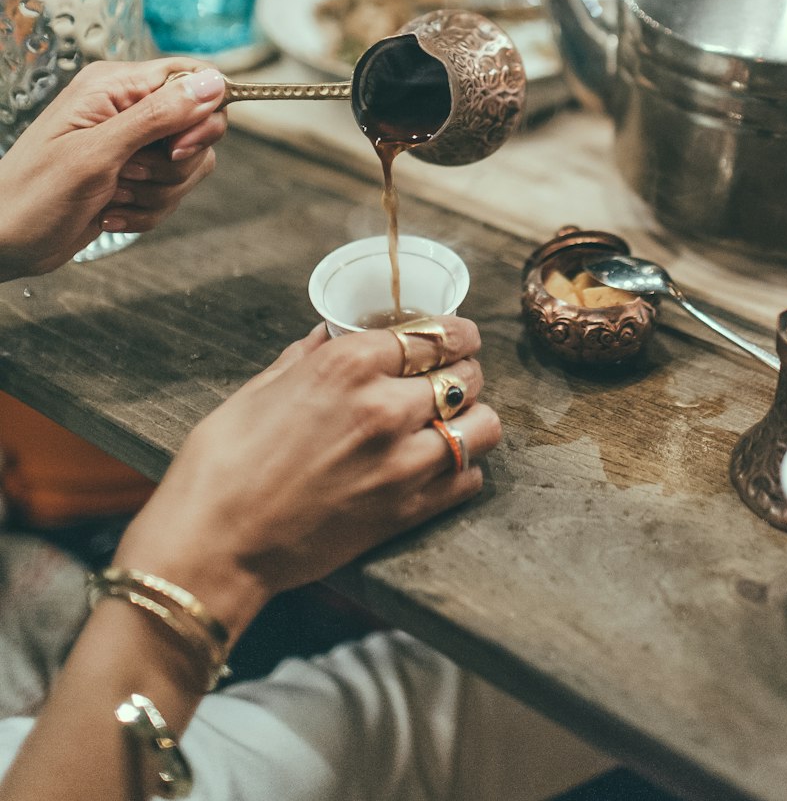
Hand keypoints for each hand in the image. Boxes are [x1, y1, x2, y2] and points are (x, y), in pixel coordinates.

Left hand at [0, 59, 227, 278]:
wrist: (5, 244)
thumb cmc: (33, 195)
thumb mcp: (97, 153)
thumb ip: (157, 115)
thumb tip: (212, 83)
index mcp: (114, 86)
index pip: (191, 77)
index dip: (202, 113)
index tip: (181, 148)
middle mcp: (126, 108)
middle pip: (198, 125)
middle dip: (174, 164)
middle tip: (131, 176)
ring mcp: (132, 143)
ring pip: (188, 163)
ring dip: (158, 192)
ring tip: (113, 197)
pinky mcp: (134, 175)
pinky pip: (171, 190)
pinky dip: (147, 210)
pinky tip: (110, 213)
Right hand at [116, 319, 501, 639]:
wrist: (212, 547)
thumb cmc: (221, 465)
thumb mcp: (259, 389)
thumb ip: (307, 358)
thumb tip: (328, 335)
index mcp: (347, 366)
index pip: (433, 334)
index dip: (454, 332)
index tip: (459, 335)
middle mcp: (385, 408)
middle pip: (465, 375)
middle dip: (463, 371)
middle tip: (450, 377)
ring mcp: (402, 463)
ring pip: (482, 427)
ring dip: (472, 419)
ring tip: (451, 421)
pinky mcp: (406, 512)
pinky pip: (469, 479)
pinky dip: (463, 468)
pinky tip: (440, 464)